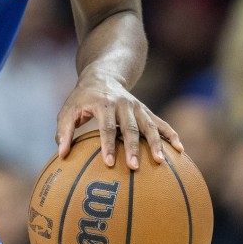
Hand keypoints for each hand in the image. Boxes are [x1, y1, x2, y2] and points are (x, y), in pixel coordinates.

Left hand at [55, 72, 182, 169]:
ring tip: (161, 162)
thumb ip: (64, 131)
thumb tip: (62, 154)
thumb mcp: (69, 110)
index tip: (109, 163)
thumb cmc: (82, 98)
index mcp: (104, 104)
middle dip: (133, 148)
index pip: (107, 127)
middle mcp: (124, 104)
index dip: (107, 145)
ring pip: (149, 125)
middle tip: (134, 167)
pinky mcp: (146, 111)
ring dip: (156, 143)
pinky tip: (180, 149)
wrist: (103, 76)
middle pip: (130, 128)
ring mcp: (137, 107)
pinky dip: (171, 135)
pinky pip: (161, 123)